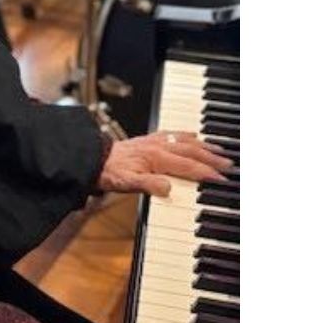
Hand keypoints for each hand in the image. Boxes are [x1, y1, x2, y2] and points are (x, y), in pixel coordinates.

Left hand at [96, 130, 234, 197]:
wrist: (92, 158)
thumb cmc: (109, 172)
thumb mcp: (126, 183)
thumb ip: (148, 185)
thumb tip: (168, 189)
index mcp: (157, 158)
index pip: (189, 167)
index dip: (207, 173)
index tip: (223, 179)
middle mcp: (159, 147)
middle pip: (192, 152)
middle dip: (213, 158)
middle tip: (230, 164)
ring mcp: (155, 141)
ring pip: (186, 141)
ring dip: (205, 145)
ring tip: (221, 149)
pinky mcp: (150, 139)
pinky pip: (174, 134)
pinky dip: (187, 135)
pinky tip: (194, 135)